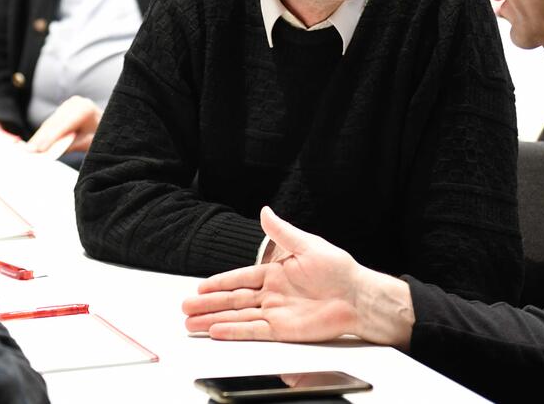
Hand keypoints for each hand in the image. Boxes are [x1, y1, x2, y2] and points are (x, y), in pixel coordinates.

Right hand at [27, 95, 101, 153]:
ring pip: (50, 122)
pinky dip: (43, 133)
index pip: (63, 125)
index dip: (50, 138)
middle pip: (54, 123)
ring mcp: (69, 104)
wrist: (110, 125)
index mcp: (84, 109)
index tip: (38, 150)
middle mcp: (75, 103)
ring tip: (28, 150)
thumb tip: (48, 153)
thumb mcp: (88, 143)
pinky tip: (34, 143)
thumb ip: (69, 146)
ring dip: (39, 137)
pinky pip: (52, 122)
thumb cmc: (102, 135)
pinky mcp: (64, 108)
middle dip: (40, 139)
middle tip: (29, 152)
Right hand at [182, 206, 366, 342]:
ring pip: (238, 316)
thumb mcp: (308, 244)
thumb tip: (265, 210)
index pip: (239, 278)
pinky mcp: (283, 330)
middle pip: (232, 300)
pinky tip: (217, 332)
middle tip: (185, 309)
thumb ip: (282, 232)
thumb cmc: (338, 269)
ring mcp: (276, 312)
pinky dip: (235, 331)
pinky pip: (254, 330)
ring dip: (215, 320)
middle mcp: (271, 293)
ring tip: (192, 325)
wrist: (358, 296)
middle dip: (208, 304)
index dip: (218, 283)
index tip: (199, 288)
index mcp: (274, 272)